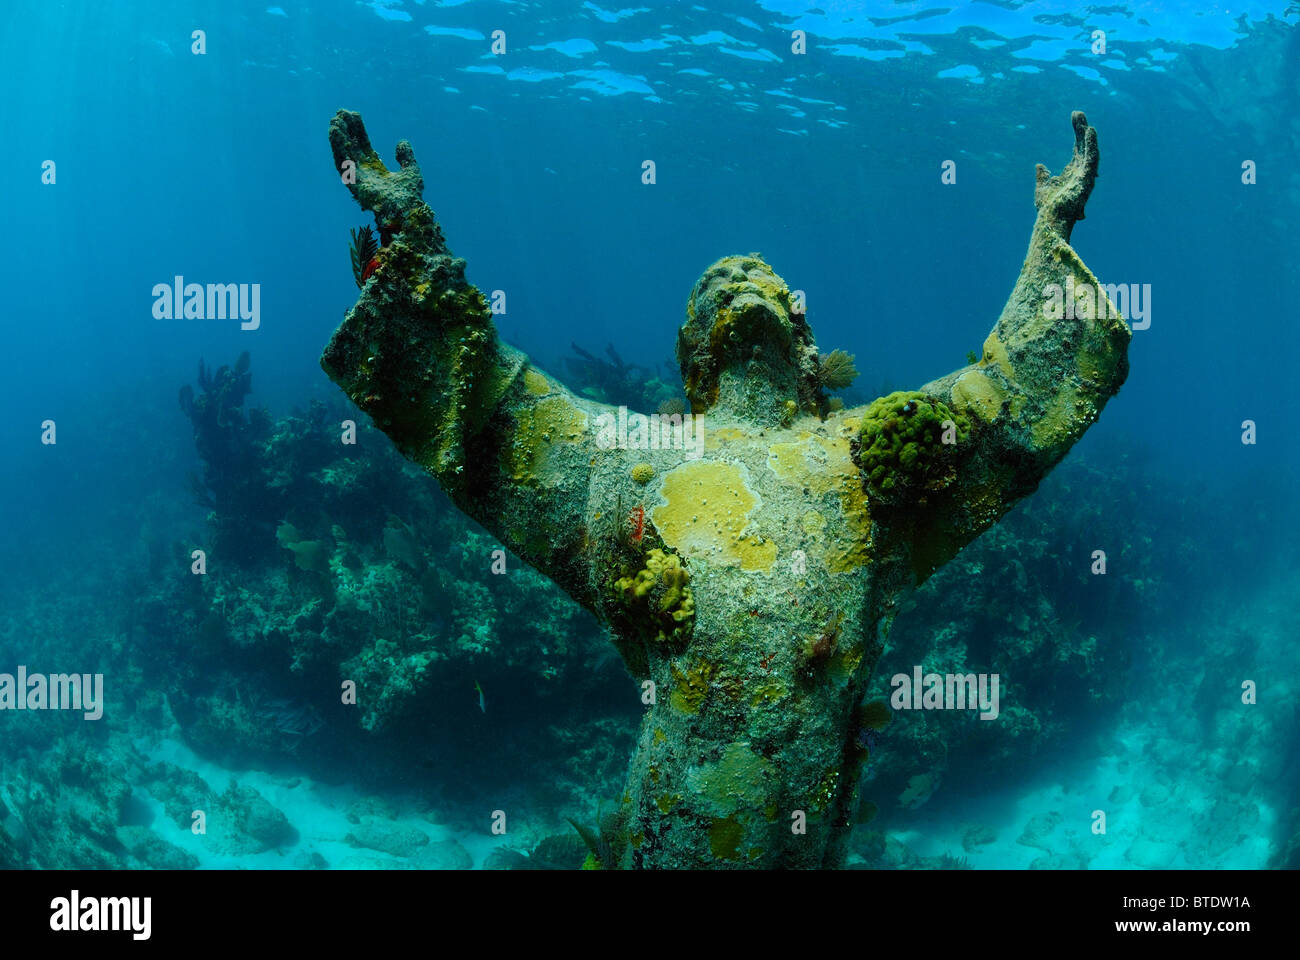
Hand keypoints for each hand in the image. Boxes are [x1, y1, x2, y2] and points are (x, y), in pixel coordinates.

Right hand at [328, 109, 424, 236]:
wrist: (407, 210)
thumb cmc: (410, 196)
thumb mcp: (411, 170)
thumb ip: (406, 156)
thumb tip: (401, 142)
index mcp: (376, 169)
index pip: (364, 146)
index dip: (358, 131)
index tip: (354, 115)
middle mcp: (364, 172)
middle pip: (352, 147)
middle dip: (346, 131)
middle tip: (340, 113)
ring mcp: (357, 177)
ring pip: (344, 154)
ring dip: (338, 138)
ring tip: (334, 121)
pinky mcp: (352, 182)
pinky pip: (342, 162)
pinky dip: (338, 147)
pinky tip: (335, 133)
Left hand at [1033, 111, 1099, 232]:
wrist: (1050, 220)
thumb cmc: (1048, 208)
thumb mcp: (1042, 187)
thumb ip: (1043, 175)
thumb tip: (1040, 165)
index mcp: (1073, 172)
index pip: (1077, 147)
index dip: (1077, 132)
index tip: (1074, 116)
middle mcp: (1082, 171)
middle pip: (1083, 146)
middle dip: (1081, 129)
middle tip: (1077, 112)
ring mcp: (1086, 175)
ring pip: (1089, 150)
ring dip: (1086, 134)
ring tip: (1084, 120)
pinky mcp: (1087, 179)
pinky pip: (1092, 158)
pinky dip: (1092, 144)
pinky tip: (1090, 131)